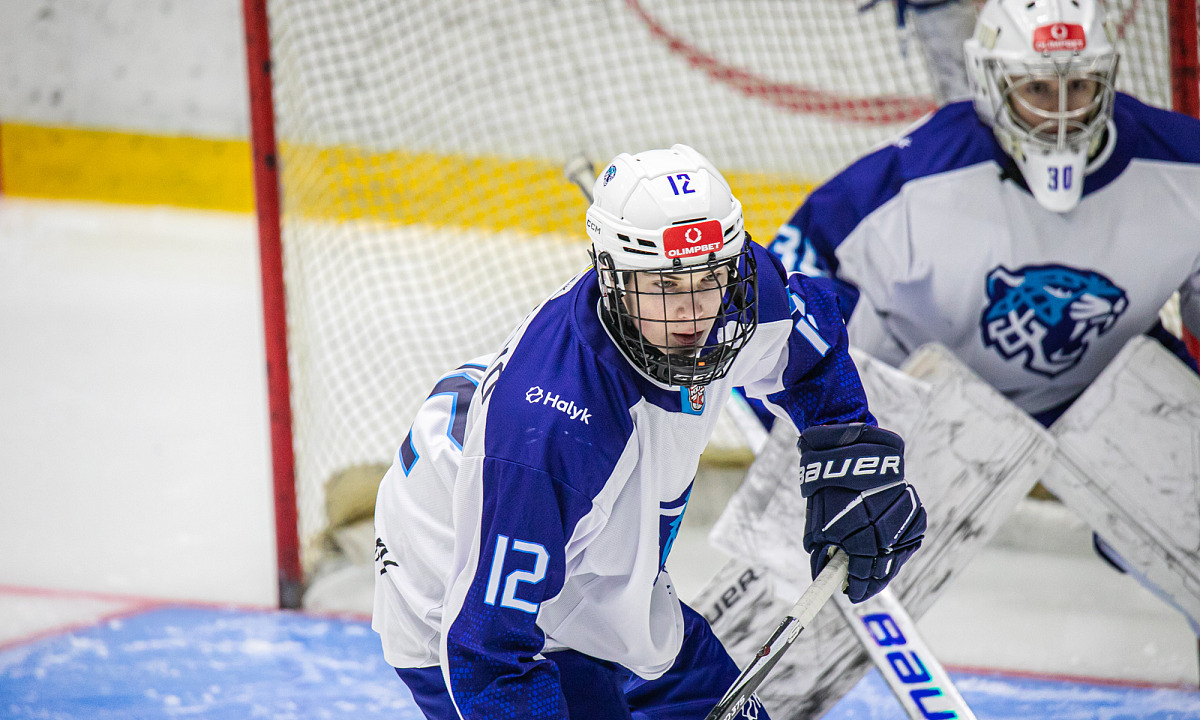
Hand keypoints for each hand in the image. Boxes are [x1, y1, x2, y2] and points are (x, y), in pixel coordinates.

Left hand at [798, 423, 925, 602]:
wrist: (850, 450)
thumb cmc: (828, 488)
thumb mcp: (816, 522)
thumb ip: (822, 552)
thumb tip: (824, 576)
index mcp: (856, 531)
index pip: (859, 571)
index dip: (856, 586)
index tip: (851, 594)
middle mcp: (883, 526)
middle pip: (881, 566)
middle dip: (870, 580)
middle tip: (860, 588)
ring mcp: (901, 517)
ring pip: (898, 553)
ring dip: (887, 566)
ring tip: (874, 575)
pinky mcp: (914, 508)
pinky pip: (910, 537)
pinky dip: (900, 548)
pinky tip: (889, 554)